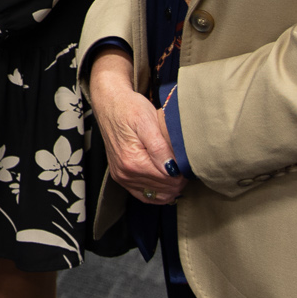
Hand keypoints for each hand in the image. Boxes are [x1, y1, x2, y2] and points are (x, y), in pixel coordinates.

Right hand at [88, 52, 185, 204]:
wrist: (109, 103)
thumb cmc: (130, 108)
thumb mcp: (148, 121)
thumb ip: (160, 147)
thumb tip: (172, 169)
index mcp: (132, 161)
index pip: (169, 180)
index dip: (183, 172)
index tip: (187, 159)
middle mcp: (125, 173)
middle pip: (164, 189)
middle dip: (178, 178)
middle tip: (183, 161)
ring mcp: (122, 176)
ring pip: (157, 194)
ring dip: (170, 185)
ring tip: (176, 168)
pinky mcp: (121, 176)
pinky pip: (144, 194)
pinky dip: (158, 192)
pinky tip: (166, 182)